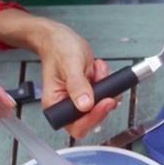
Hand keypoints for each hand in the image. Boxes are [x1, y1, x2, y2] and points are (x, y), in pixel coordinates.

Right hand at [29, 20, 117, 138]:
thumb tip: (85, 105)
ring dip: (106, 88)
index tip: (103, 102)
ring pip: (103, 106)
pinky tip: (98, 69)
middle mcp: (68, 105)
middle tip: (103, 84)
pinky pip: (107, 94)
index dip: (92, 118)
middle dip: (102, 100)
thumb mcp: (69, 65)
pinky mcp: (91, 93)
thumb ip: (77, 86)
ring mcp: (81, 100)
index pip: (76, 126)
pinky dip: (107, 81)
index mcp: (56, 104)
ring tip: (96, 70)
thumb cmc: (58, 49)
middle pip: (93, 118)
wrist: (60, 38)